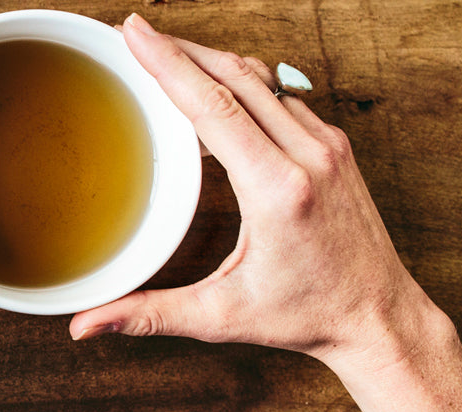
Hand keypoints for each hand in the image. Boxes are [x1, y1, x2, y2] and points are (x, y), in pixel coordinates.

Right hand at [71, 14, 461, 411]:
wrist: (379, 317)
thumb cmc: (305, 316)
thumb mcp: (220, 316)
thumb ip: (148, 316)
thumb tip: (82, 328)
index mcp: (277, 189)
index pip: (213, 106)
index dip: (169, 63)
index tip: (134, 33)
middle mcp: (309, 156)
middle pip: (235, 77)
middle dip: (180, 49)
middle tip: (133, 33)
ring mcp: (327, 146)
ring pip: (261, 79)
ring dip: (211, 59)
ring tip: (166, 52)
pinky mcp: (335, 146)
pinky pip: (282, 96)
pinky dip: (241, 83)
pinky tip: (214, 89)